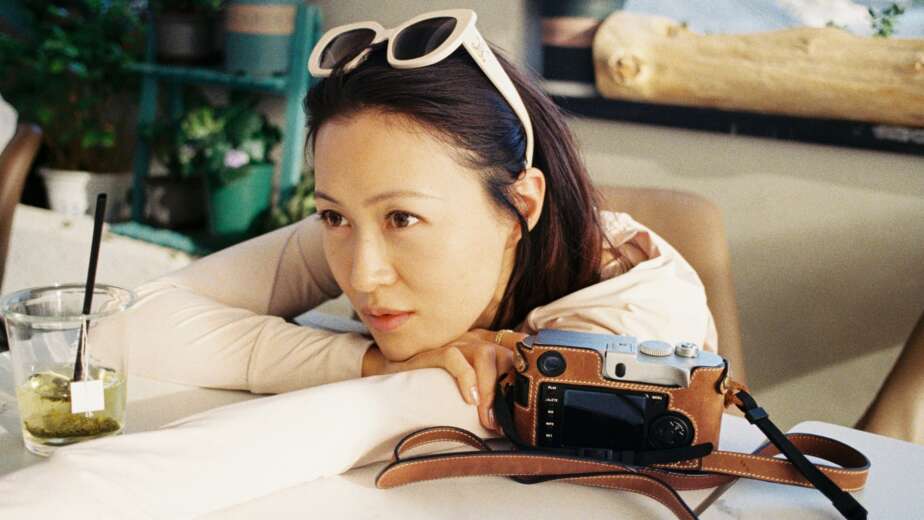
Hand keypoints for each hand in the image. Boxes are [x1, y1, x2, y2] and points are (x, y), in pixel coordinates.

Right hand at [362, 329, 521, 431]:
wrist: (395, 379)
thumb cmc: (436, 386)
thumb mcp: (470, 388)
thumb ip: (490, 393)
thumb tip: (512, 421)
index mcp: (485, 345)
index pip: (516, 346)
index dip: (529, 364)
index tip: (534, 392)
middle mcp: (473, 340)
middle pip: (505, 354)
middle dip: (509, 388)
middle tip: (504, 421)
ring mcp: (455, 344)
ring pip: (485, 354)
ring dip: (490, 389)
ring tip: (487, 416)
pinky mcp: (434, 352)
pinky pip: (455, 358)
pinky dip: (466, 379)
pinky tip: (469, 400)